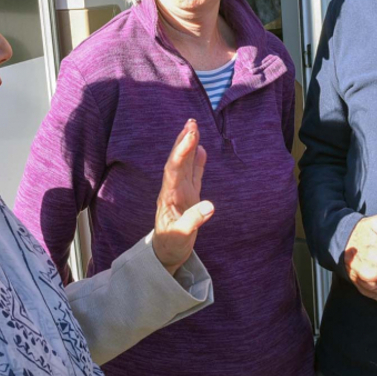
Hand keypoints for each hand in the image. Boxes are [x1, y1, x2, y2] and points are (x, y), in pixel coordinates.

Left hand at [153, 119, 213, 274]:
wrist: (165, 253)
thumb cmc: (170, 245)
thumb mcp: (181, 237)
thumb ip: (193, 221)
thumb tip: (211, 206)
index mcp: (169, 196)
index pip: (174, 169)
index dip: (182, 152)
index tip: (191, 135)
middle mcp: (173, 190)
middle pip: (177, 161)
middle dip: (183, 141)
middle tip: (191, 122)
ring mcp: (181, 192)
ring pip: (185, 164)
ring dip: (188, 146)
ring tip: (193, 126)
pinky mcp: (188, 196)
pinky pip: (193, 175)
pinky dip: (197, 161)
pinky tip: (201, 148)